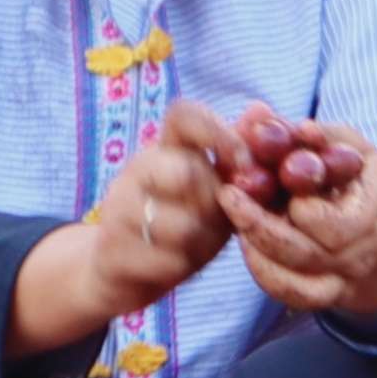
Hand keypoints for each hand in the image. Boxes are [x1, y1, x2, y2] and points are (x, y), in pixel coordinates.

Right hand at [85, 99, 240, 316]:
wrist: (123, 269)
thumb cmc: (184, 222)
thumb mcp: (216, 189)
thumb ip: (237, 155)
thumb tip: (262, 108)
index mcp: (167, 148)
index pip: (184, 114)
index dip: (218, 132)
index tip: (244, 164)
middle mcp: (138, 169)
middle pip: (188, 172)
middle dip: (216, 203)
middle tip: (218, 217)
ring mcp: (120, 207)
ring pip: (182, 225)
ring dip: (204, 241)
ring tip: (198, 243)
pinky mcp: (114, 248)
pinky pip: (168, 259)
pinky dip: (182, 265)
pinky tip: (176, 262)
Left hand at [214, 114, 376, 319]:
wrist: (367, 213)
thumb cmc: (347, 169)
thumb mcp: (343, 142)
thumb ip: (317, 136)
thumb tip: (289, 126)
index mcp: (374, 210)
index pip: (336, 226)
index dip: (301, 208)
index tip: (267, 180)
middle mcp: (363, 251)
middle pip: (309, 255)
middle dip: (262, 227)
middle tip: (230, 196)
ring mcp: (344, 277)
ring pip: (297, 282)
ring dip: (258, 251)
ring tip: (237, 219)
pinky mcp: (324, 292)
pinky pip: (292, 295)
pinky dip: (265, 273)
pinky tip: (248, 246)